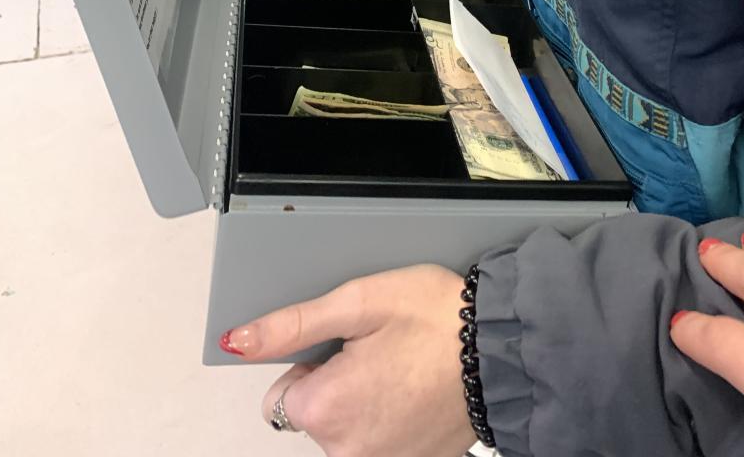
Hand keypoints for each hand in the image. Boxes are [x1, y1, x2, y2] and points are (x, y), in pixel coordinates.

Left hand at [221, 266, 475, 456]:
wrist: (503, 347)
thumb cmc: (436, 318)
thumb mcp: (359, 301)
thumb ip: (293, 326)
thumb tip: (239, 341)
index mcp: (328, 409)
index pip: (281, 396)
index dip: (311, 365)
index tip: (347, 346)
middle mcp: (348, 451)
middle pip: (314, 417)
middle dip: (336, 384)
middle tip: (380, 352)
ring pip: (348, 431)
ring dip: (364, 403)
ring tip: (403, 368)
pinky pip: (380, 443)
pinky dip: (391, 421)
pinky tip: (416, 391)